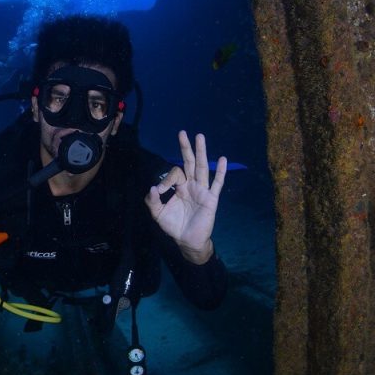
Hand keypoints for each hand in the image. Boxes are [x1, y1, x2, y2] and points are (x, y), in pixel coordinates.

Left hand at [145, 131, 226, 264]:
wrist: (187, 240)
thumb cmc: (174, 226)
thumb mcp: (158, 214)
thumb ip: (152, 201)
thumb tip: (152, 187)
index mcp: (180, 187)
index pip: (174, 174)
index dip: (166, 180)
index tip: (160, 191)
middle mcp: (192, 185)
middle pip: (190, 163)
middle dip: (186, 148)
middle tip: (182, 133)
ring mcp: (202, 190)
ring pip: (203, 168)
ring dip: (201, 152)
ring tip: (200, 137)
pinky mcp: (211, 199)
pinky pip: (217, 184)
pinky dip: (221, 172)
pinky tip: (222, 159)